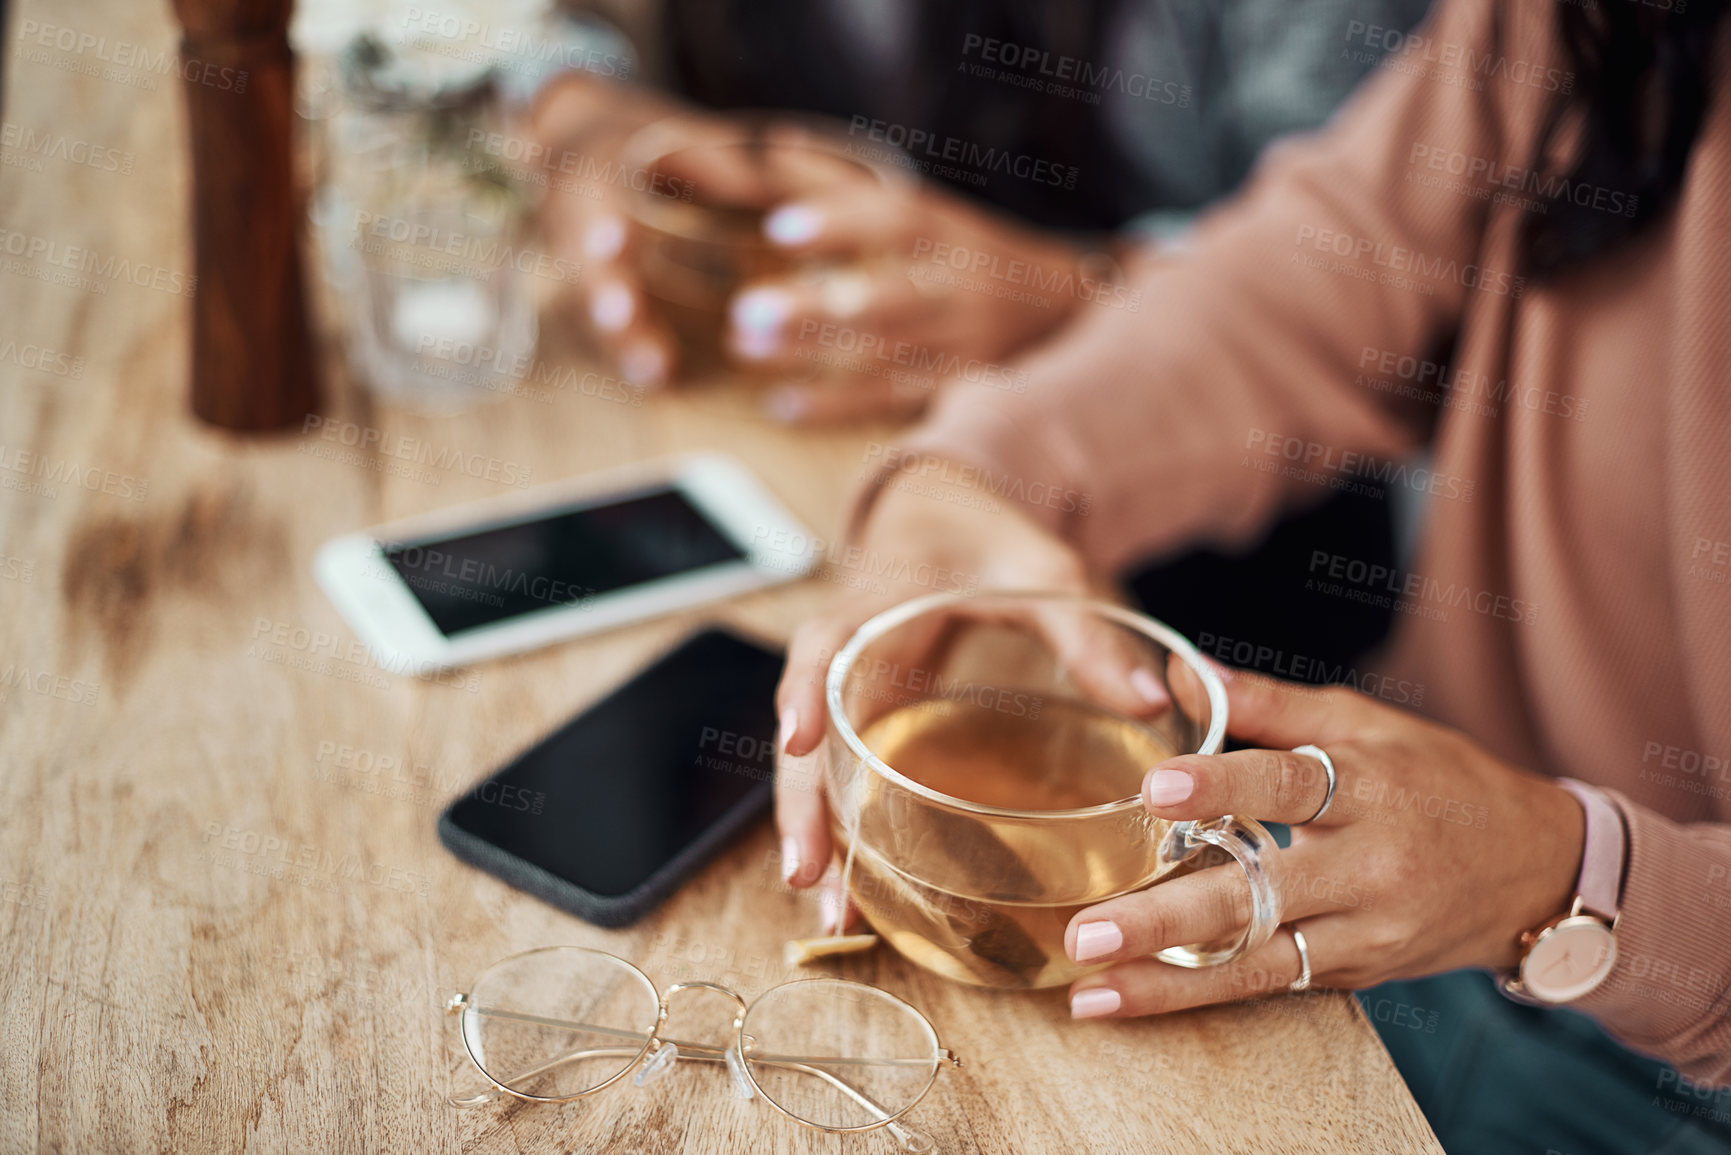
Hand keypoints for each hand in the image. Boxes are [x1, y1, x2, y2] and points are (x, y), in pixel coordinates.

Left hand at [534, 78, 1088, 415]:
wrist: (1062, 312)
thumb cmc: (968, 254)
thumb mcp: (925, 211)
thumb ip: (848, 184)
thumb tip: (775, 145)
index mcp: (952, 233)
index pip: (899, 221)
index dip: (841, 224)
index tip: (781, 229)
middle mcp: (963, 287)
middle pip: (889, 299)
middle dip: (816, 307)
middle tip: (748, 309)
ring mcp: (965, 344)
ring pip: (884, 354)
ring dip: (810, 355)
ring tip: (747, 349)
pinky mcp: (960, 389)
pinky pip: (893, 401)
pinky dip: (835, 406)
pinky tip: (783, 403)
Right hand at [773, 461, 1113, 924]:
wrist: (948, 522)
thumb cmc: (988, 541)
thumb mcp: (1043, 572)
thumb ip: (1087, 631)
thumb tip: (1151, 701)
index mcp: (875, 604)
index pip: (824, 646)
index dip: (808, 690)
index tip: (802, 739)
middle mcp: (848, 655)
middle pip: (804, 732)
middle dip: (799, 804)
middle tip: (808, 876)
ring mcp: (850, 692)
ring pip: (815, 768)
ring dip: (817, 836)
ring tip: (831, 914)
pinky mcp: (866, 721)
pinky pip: (841, 776)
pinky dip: (843, 831)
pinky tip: (854, 892)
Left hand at [1062, 669, 1585, 1018]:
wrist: (1541, 870)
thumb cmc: (1440, 780)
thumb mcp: (1369, 723)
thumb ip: (1273, 705)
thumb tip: (1183, 671)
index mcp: (1370, 787)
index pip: (1290, 784)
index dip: (1223, 783)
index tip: (1156, 789)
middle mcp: (1370, 866)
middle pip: (1261, 893)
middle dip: (1168, 918)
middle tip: (1088, 930)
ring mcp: (1366, 931)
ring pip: (1259, 961)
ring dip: (1169, 982)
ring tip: (1092, 990)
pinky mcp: (1359, 975)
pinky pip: (1274, 985)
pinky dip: (1202, 997)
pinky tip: (1133, 999)